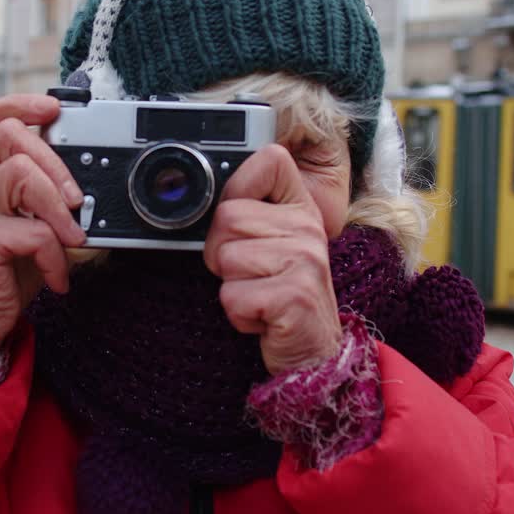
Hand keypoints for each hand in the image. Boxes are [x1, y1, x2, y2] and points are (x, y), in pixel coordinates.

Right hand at [0, 95, 85, 364]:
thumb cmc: (12, 271)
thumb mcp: (37, 226)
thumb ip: (52, 200)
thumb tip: (93, 187)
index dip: (20, 103)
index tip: (54, 109)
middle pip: (10, 134)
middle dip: (55, 161)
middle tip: (76, 201)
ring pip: (21, 171)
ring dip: (58, 206)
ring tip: (72, 239)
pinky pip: (31, 230)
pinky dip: (54, 255)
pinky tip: (56, 277)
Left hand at [204, 144, 343, 374]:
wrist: (312, 353)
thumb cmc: (280, 297)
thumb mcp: (272, 246)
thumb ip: (249, 214)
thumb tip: (201, 191)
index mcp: (301, 208)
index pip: (270, 160)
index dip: (239, 187)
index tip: (242, 224)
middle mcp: (308, 228)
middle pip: (227, 216)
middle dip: (222, 253)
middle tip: (251, 276)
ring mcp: (305, 260)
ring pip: (225, 258)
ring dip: (231, 287)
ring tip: (259, 296)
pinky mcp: (294, 296)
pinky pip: (233, 296)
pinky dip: (238, 314)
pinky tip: (263, 318)